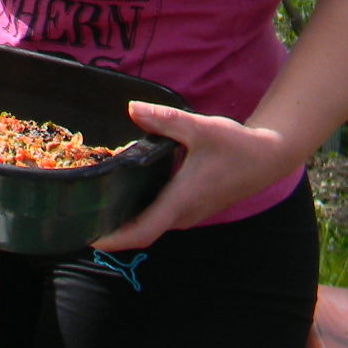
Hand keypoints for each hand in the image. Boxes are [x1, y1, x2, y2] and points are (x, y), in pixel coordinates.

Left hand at [87, 102, 298, 252]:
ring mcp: (189, 213)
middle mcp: (183, 213)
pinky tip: (123, 193)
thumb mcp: (200, 127)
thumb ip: (165, 120)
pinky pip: (160, 217)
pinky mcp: (192, 208)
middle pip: (141, 231)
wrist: (268, 157)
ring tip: (93, 204)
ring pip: (151, 224)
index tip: (88, 237)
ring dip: (125, 220)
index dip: (115, 239)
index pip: (142, 231)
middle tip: (79, 214)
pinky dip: (139, 212)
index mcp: (181, 200)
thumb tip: (132, 108)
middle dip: (111, 229)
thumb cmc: (235, 144)